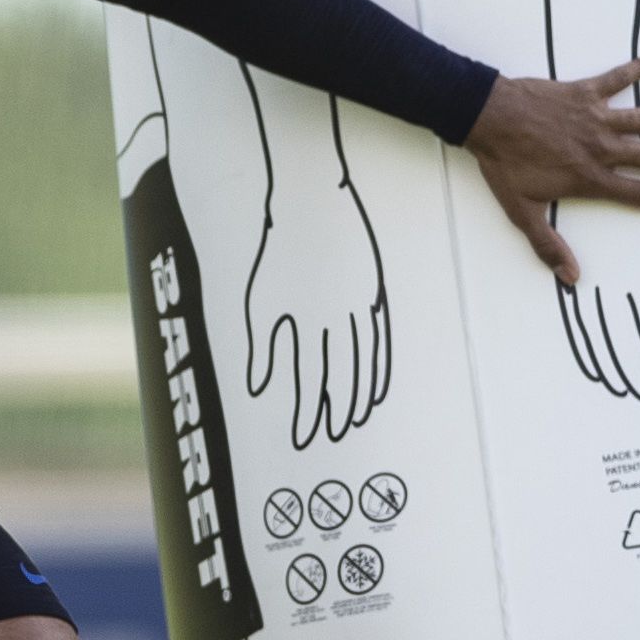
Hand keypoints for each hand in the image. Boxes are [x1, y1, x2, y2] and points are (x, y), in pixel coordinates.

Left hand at [245, 164, 387, 445]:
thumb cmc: (276, 254)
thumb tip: (259, 387)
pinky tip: (375, 389)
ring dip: (359, 396)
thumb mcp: (259, 300)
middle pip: (342, 377)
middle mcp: (339, 318)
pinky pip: (380, 341)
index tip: (304, 437)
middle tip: (331, 436)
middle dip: (335, 411)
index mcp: (309, 320)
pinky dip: (378, 369)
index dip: (308, 412)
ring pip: (364, 362)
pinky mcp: (373, 293)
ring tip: (353, 420)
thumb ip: (261, 347)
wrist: (309, 203)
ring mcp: (361, 306)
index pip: (311, 379)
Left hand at [465, 53, 639, 286]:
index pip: (638, 194)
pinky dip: (638, 68)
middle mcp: (600, 147)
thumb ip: (548, 244)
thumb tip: (570, 278)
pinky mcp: (584, 92)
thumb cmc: (503, 164)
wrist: (487, 119)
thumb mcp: (522, 211)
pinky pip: (617, 78)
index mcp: (589, 177)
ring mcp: (595, 117)